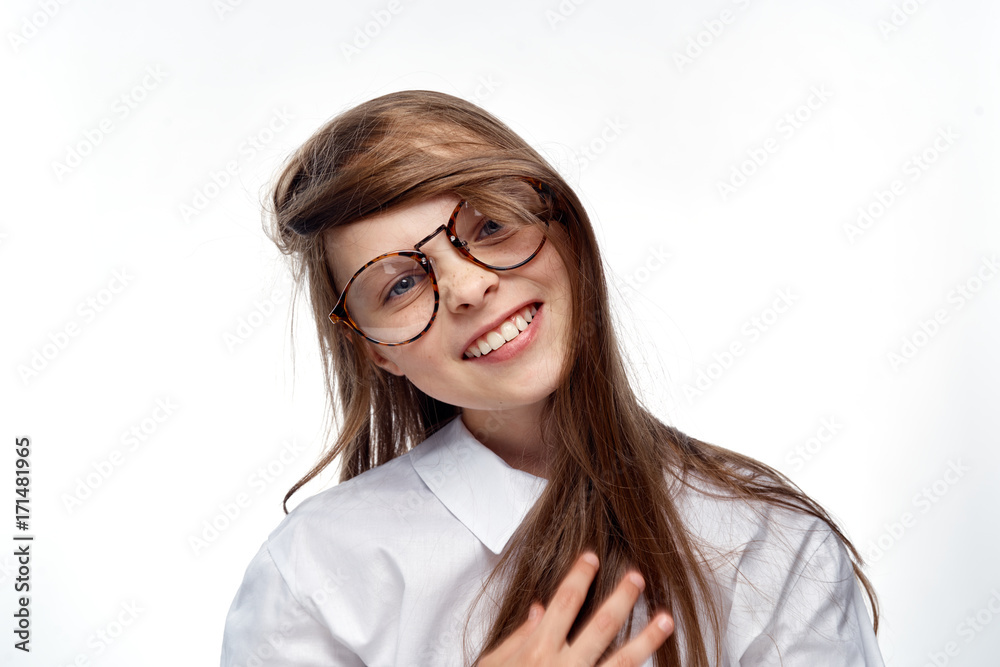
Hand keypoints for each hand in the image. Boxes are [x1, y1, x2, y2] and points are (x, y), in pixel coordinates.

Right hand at [477, 552, 673, 665]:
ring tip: (667, 620)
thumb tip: (539, 608)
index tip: (592, 557)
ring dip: (647, 640)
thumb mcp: (492, 664)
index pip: (564, 604)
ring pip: (621, 662)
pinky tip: (653, 663)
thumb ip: (517, 637)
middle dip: (621, 599)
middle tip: (638, 577)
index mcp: (537, 651)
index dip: (579, 577)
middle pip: (601, 626)